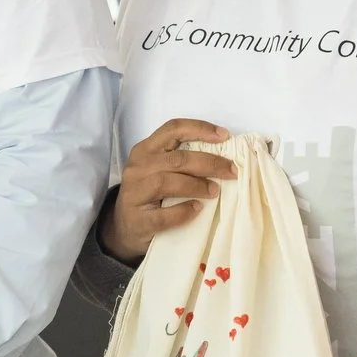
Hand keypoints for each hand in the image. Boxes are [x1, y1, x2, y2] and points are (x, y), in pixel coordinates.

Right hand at [101, 118, 234, 261]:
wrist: (126, 228)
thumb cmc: (150, 195)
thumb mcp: (159, 170)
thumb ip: (181, 160)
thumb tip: (224, 157)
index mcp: (145, 150)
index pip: (173, 129)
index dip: (200, 129)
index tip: (225, 136)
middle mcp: (137, 167)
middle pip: (177, 158)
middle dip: (210, 163)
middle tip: (231, 171)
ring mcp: (134, 193)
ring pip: (166, 182)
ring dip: (197, 186)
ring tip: (215, 191)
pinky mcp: (138, 219)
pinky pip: (164, 214)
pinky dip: (184, 211)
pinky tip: (197, 209)